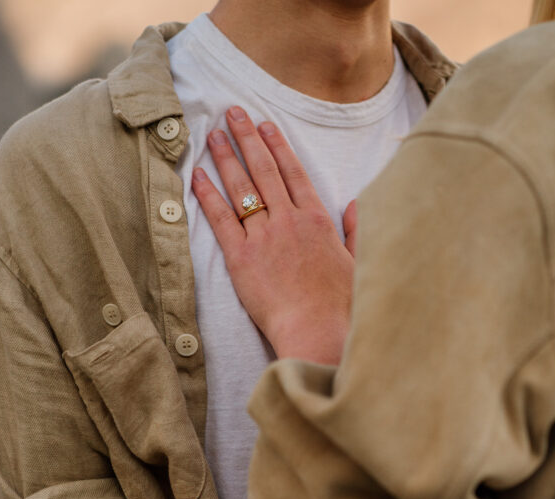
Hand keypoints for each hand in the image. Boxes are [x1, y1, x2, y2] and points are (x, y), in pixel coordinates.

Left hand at [192, 106, 353, 364]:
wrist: (318, 330)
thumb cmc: (340, 306)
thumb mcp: (357, 263)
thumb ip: (354, 231)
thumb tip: (352, 206)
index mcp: (318, 220)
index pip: (294, 173)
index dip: (277, 146)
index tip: (265, 125)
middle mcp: (289, 221)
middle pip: (265, 171)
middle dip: (248, 138)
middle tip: (233, 113)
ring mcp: (264, 237)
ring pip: (242, 188)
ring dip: (226, 158)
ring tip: (213, 135)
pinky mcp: (242, 258)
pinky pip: (221, 220)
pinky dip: (208, 195)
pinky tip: (197, 175)